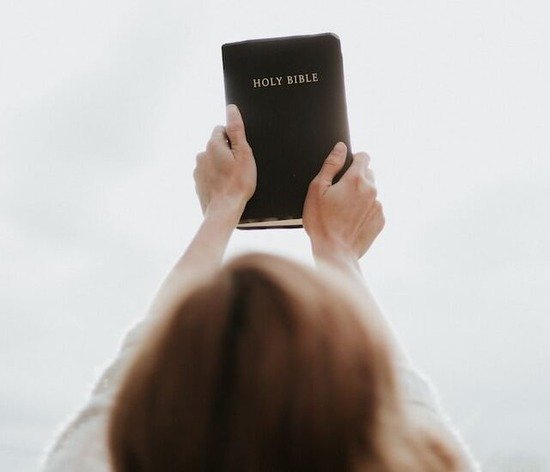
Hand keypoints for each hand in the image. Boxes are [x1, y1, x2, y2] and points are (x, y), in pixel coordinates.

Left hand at [194, 104, 256, 218]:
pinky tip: (224, 186)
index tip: (239, 153)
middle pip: (216, 146)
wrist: (224, 209)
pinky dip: (215, 178)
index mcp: (213, 144)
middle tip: (238, 167)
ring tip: (231, 179)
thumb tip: (231, 109)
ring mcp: (198, 169)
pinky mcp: (197, 182)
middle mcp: (201, 154)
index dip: (233, 139)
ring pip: (211, 160)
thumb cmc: (237, 183)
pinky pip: (208, 174)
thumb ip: (236, 129)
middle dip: (226, 153)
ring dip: (220, 165)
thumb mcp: (243, 153)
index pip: (221, 130)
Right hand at [303, 142, 384, 259]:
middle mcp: (372, 190)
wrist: (334, 252)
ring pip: (371, 192)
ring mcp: (378, 206)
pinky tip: (350, 221)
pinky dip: (365, 211)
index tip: (345, 169)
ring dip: (360, 196)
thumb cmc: (322, 223)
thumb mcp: (317, 189)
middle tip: (339, 194)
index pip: (364, 156)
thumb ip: (330, 165)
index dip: (353, 160)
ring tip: (343, 211)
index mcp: (355, 180)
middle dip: (356, 179)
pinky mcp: (380, 220)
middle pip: (368, 173)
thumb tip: (340, 148)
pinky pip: (374, 208)